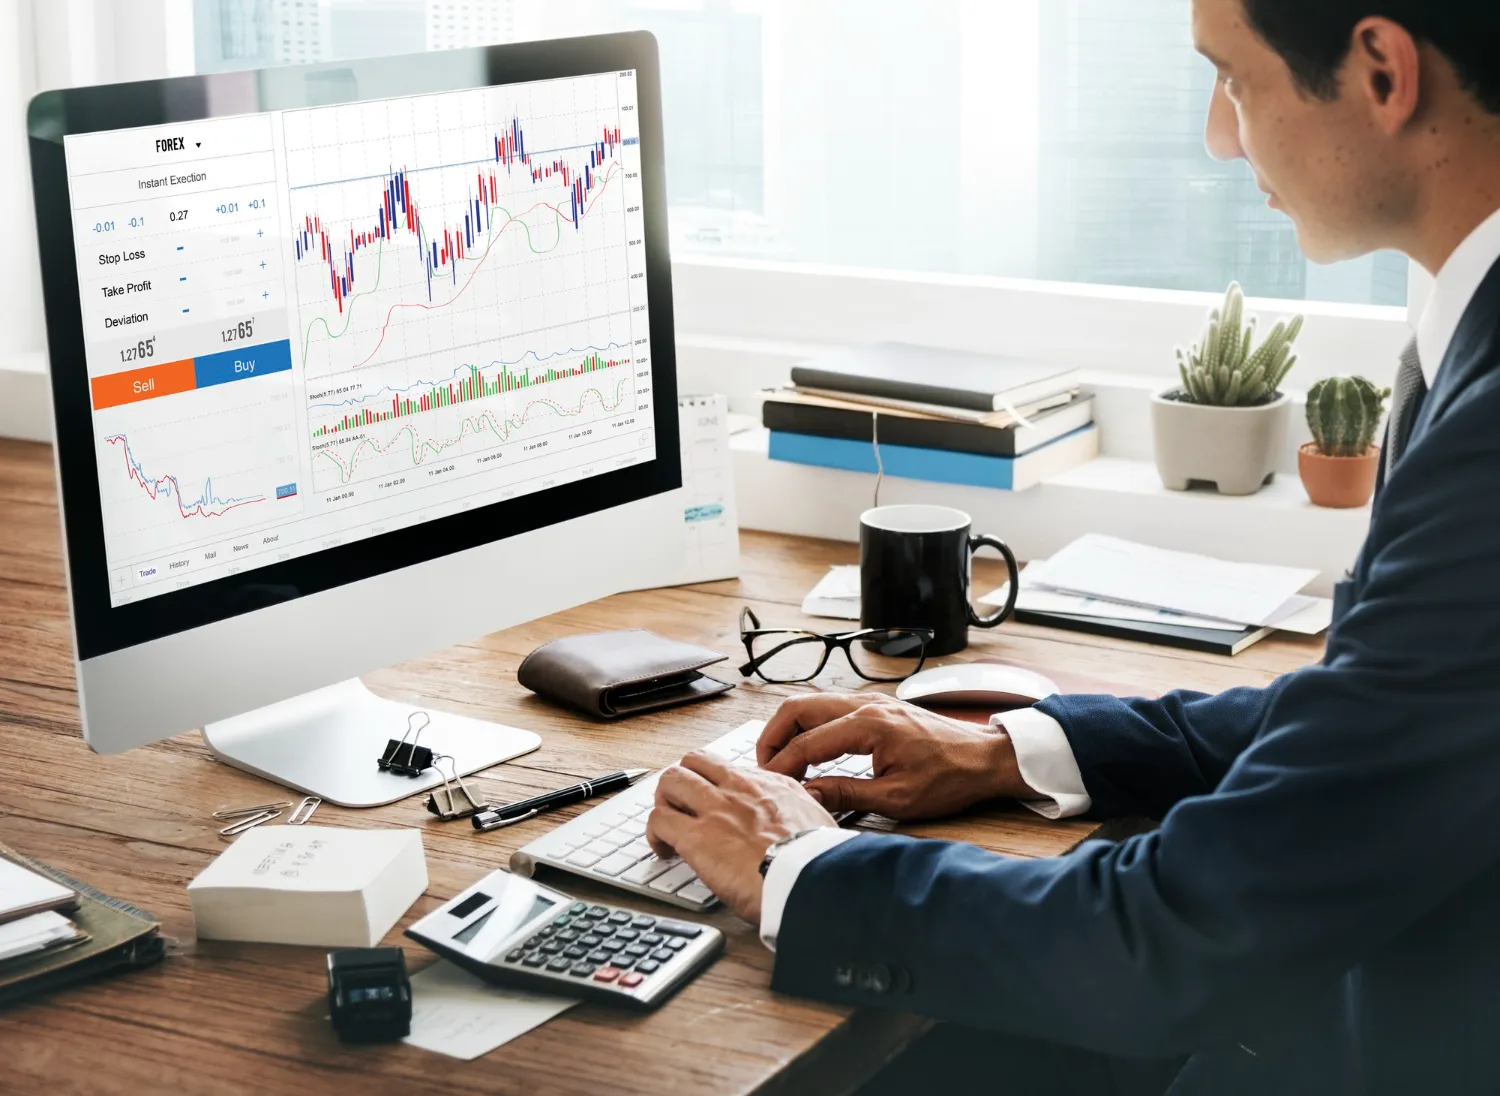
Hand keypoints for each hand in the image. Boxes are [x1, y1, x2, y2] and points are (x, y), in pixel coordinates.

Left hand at [646, 751, 838, 924]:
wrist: (812, 879)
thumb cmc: (818, 861)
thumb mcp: (819, 822)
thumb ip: (802, 814)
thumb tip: (802, 820)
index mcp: (770, 785)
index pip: (728, 768)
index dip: (714, 784)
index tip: (714, 802)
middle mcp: (739, 788)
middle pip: (694, 762)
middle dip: (682, 782)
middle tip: (682, 807)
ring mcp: (715, 808)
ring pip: (670, 781)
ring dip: (664, 803)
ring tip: (667, 827)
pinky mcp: (696, 837)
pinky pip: (658, 820)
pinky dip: (654, 834)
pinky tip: (663, 851)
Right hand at [757, 693, 1037, 820]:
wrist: (985, 759)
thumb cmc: (950, 778)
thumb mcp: (897, 799)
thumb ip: (846, 794)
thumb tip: (807, 796)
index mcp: (869, 725)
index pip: (807, 743)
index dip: (781, 766)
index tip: (768, 786)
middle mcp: (866, 704)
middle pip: (797, 708)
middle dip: (773, 737)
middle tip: (765, 769)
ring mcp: (871, 701)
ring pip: (811, 703)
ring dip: (790, 729)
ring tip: (782, 762)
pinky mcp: (877, 707)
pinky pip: (829, 708)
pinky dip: (810, 726)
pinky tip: (810, 752)